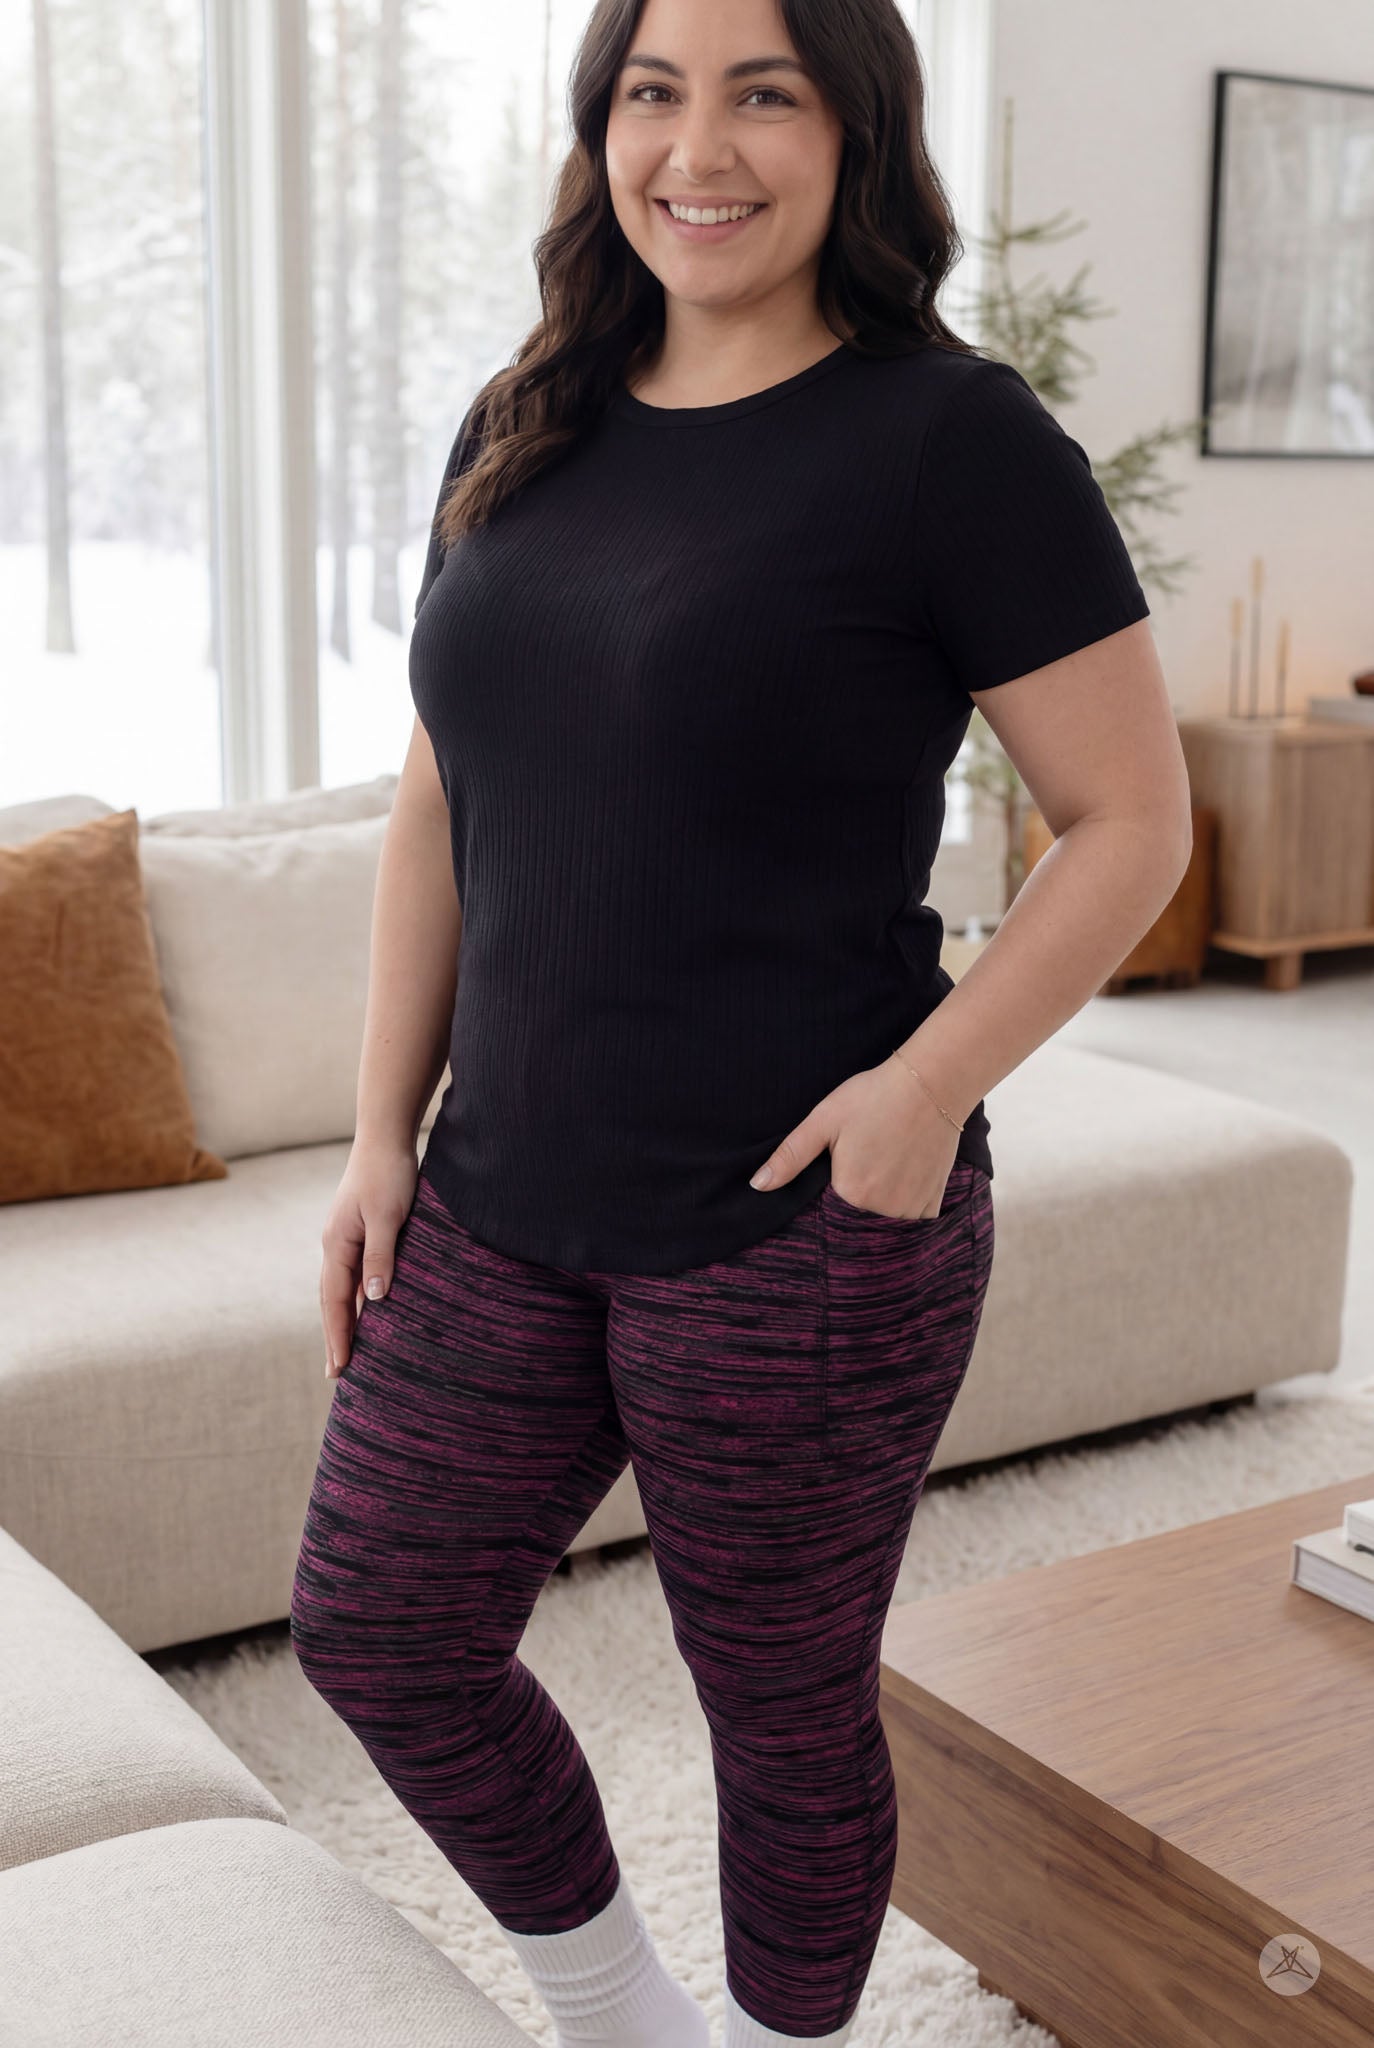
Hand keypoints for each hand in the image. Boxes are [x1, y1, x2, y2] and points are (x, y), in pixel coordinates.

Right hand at [320, 1140, 418, 1377]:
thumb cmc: (389, 1175)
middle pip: (332, 1301)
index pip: (335, 1302)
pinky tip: (366, 1310)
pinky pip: (353, 1274)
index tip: (340, 1368)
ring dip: (342, 1320)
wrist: (385, 1138)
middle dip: (334, 1337)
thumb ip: (381, 1257)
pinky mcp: (358, 1231)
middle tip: (336, 1374)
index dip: (338, 1336)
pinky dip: (355, 1298)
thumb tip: (373, 1300)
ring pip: (341, 1289)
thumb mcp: (388, 1217)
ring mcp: (344, 1238)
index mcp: (337, 1245)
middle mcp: (334, 1245)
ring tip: (347, 1351)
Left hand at [748, 1055, 961, 1219]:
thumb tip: (757, 1186)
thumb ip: (790, 1157)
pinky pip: (912, 1218)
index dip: (832, 1185)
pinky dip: (906, 1204)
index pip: (828, 1208)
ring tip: (887, 1161)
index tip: (843, 1160)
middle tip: (869, 1154)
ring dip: (881, 1202)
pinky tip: (905, 1173)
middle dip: (857, 1194)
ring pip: (885, 1218)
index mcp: (851, 1193)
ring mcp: (911, 1207)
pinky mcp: (933, 1200)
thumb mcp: (823, 1121)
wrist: (931, 1083)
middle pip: (857, 1215)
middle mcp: (882, 1209)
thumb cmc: (873, 1097)